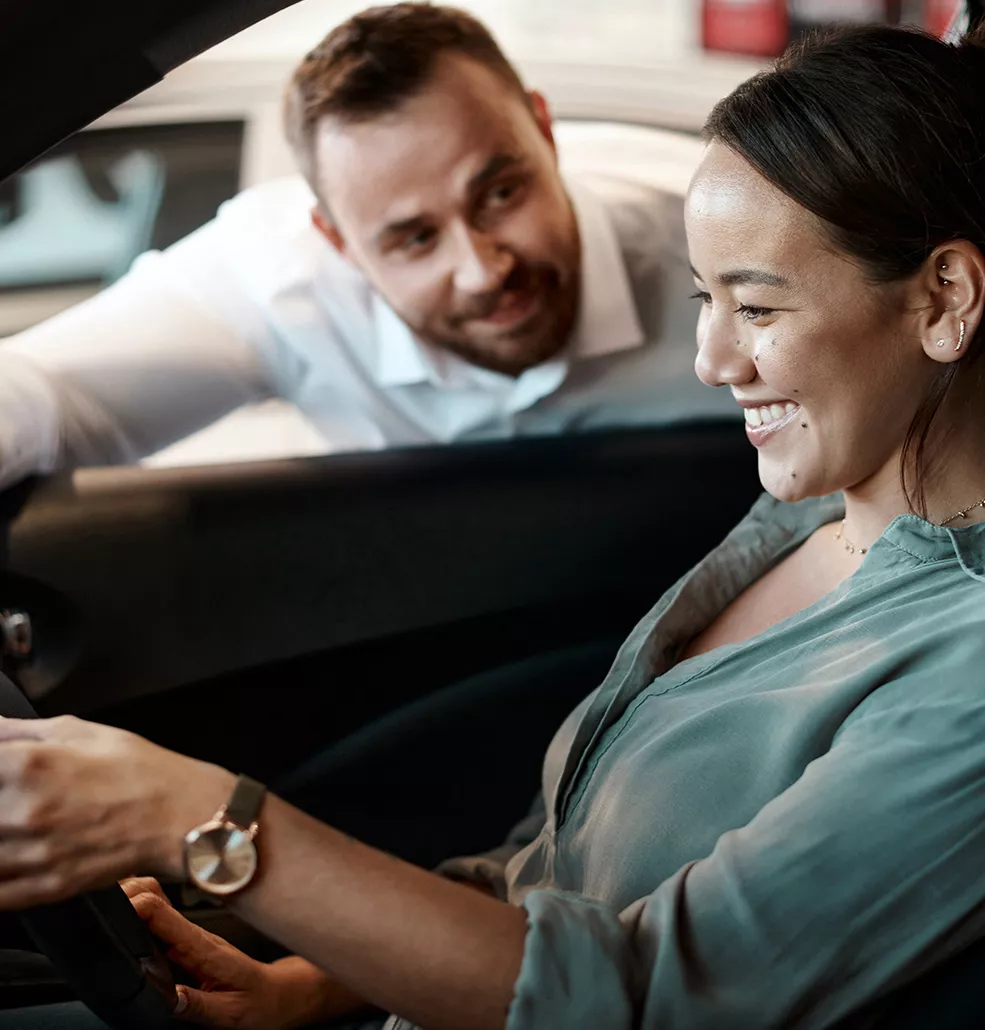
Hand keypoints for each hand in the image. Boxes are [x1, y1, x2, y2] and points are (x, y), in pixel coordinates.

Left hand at [0, 715, 233, 906]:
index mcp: (28, 765)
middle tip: (9, 799)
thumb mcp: (80, 730)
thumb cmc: (139, 771)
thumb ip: (17, 730)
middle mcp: (22, 811)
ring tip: (12, 824)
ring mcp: (31, 855)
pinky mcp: (44, 888)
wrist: (181, 816)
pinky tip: (9, 856)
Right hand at [122, 877, 369, 1028]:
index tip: (113, 909)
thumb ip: (196, 1005)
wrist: (280, 996)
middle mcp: (194, 936)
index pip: (162, 913)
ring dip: (130, 900)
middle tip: (98, 900)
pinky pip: (158, 922)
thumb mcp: (230, 1013)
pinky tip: (123, 919)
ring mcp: (190, 938)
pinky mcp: (187, 945)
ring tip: (104, 905)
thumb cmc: (261, 1002)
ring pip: (154, 906)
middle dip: (126, 892)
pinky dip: (138, 915)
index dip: (135, 905)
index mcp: (203, 948)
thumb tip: (166, 999)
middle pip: (153, 899)